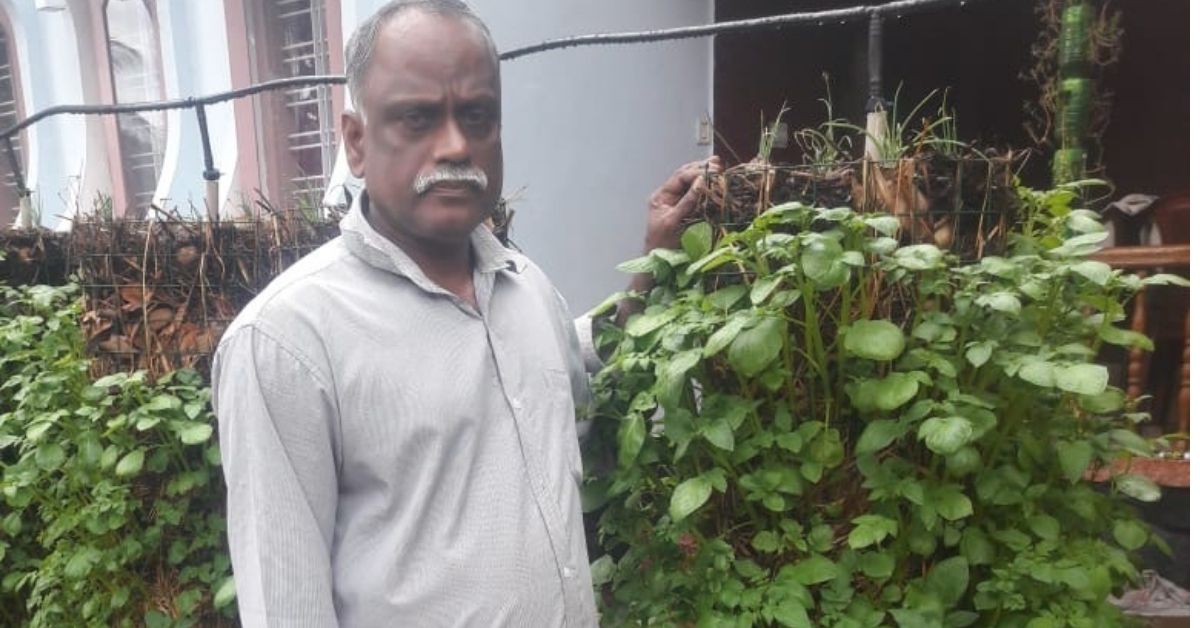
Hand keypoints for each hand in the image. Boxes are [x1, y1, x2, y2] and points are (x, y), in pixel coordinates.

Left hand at [614, 156, 721, 326]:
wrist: (658, 265)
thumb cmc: (663, 245)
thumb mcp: (674, 222)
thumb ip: (687, 202)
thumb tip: (702, 182)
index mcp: (660, 197)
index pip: (679, 177)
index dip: (696, 172)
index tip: (713, 170)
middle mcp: (667, 197)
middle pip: (685, 176)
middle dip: (701, 168)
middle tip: (718, 164)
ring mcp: (675, 203)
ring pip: (690, 183)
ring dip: (704, 175)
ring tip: (719, 167)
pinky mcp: (684, 211)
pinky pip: (694, 194)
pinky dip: (705, 187)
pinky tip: (715, 183)